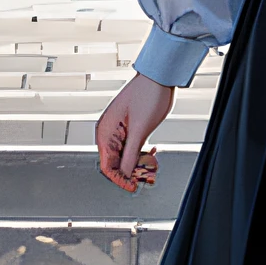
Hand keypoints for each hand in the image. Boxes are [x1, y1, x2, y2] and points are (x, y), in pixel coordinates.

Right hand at [96, 72, 172, 190]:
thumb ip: (130, 155)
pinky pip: (131, 146)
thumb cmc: (148, 96)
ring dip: (138, 161)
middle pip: (115, 162)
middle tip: (147, 174)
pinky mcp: (129, 126)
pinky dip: (141, 152)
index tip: (132, 187)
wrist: (160, 77)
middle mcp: (109, 131)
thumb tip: (124, 174)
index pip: (107, 165)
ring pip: (125, 155)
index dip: (119, 179)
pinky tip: (152, 150)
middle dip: (131, 170)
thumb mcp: (140, 130)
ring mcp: (119, 129)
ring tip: (152, 161)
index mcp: (106, 131)